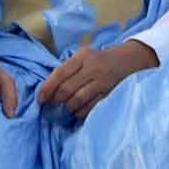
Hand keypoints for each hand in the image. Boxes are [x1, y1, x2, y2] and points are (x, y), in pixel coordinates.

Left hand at [36, 40, 158, 120]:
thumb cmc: (99, 60)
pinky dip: (79, 112)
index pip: (61, 73)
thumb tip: (46, 91)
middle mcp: (93, 67)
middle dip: (56, 100)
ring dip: (67, 107)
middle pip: (67, 90)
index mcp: (84, 56)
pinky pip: (88, 108)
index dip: (47, 88)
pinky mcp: (109, 94)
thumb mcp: (84, 57)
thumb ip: (67, 69)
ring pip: (76, 101)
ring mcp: (103, 82)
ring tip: (66, 106)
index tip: (40, 98)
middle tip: (52, 104)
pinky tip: (78, 110)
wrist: (128, 60)